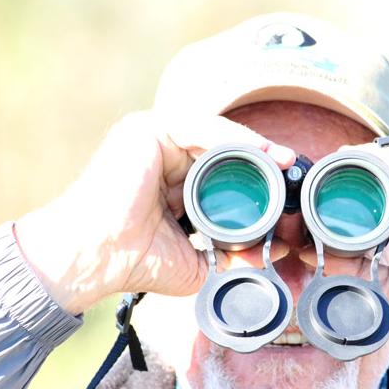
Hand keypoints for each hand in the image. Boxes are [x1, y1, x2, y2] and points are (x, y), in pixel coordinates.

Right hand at [14, 110, 294, 314]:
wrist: (97, 258)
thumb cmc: (134, 261)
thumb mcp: (197, 262)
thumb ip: (230, 256)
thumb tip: (271, 252)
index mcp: (169, 182)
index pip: (220, 169)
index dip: (255, 175)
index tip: (285, 184)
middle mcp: (162, 156)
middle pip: (220, 148)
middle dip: (259, 156)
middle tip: (290, 165)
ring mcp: (152, 139)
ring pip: (212, 134)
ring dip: (249, 143)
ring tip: (278, 157)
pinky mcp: (145, 130)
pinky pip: (196, 126)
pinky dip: (227, 136)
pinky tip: (254, 149)